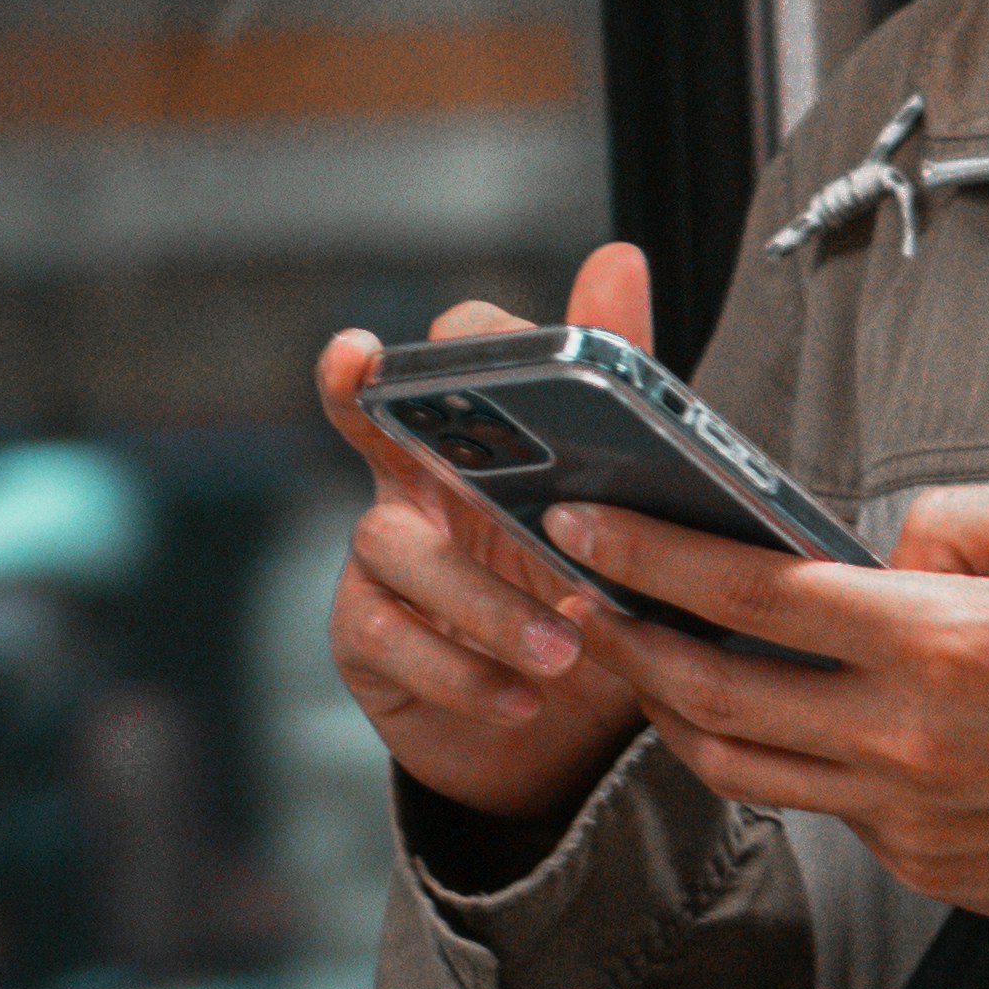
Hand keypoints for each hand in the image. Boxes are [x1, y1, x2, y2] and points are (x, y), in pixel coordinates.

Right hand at [319, 240, 661, 834]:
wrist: (565, 731)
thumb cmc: (589, 591)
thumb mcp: (625, 502)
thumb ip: (617, 386)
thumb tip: (619, 256)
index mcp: (482, 438)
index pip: (440, 362)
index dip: (424, 344)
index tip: (387, 339)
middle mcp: (419, 481)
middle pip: (372, 418)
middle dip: (363, 395)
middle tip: (365, 372)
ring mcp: (385, 558)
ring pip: (401, 548)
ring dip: (483, 601)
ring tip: (560, 648)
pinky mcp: (367, 635)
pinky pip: (393, 640)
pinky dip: (460, 669)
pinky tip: (519, 698)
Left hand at [559, 479, 988, 929]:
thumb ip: (962, 514)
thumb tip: (880, 544)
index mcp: (943, 642)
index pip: (751, 595)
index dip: (651, 558)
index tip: (590, 531)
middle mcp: (908, 741)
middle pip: (711, 696)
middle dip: (628, 640)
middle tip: (585, 599)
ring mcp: (910, 817)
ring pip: (743, 771)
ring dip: (678, 715)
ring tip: (651, 664)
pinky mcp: (927, 868)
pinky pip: (827, 809)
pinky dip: (787, 760)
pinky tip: (779, 719)